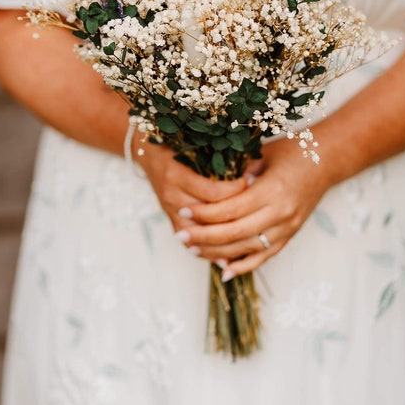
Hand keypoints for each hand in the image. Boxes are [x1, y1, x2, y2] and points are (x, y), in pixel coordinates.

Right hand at [134, 135, 248, 242]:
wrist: (147, 153)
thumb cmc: (174, 145)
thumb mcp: (193, 146)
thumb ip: (216, 157)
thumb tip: (250, 166)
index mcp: (177, 175)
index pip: (213, 192)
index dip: (235, 190)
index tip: (252, 182)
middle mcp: (171, 196)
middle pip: (207, 216)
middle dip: (234, 216)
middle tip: (257, 213)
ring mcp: (169, 210)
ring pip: (198, 235)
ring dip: (221, 242)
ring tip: (246, 243)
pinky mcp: (170, 220)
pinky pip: (189, 242)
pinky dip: (207, 251)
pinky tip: (224, 258)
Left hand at [176, 136, 332, 277]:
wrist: (329, 160)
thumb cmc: (293, 151)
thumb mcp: (262, 153)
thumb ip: (237, 169)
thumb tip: (206, 182)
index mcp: (272, 190)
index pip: (230, 209)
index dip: (205, 214)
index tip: (184, 212)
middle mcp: (281, 213)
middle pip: (235, 233)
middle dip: (204, 236)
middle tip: (181, 236)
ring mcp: (288, 227)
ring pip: (247, 248)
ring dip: (218, 252)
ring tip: (193, 250)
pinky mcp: (291, 235)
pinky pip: (265, 256)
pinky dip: (244, 265)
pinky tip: (224, 271)